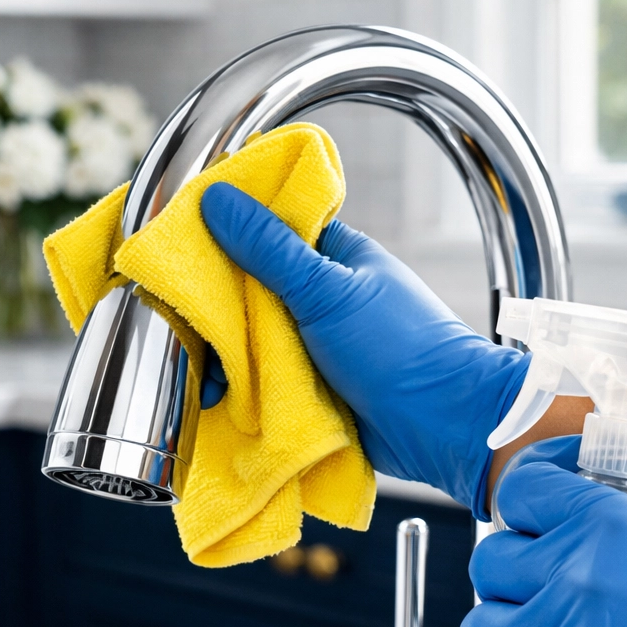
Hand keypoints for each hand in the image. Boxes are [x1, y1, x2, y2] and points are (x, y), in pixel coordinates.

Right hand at [199, 182, 527, 515]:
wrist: (444, 427)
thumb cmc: (397, 348)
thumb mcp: (326, 290)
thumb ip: (269, 249)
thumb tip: (217, 199)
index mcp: (337, 257)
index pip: (272, 230)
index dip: (228, 233)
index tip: (183, 242)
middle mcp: (325, 296)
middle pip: (255, 290)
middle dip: (221, 310)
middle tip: (185, 325)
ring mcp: (320, 344)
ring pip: (257, 338)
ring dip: (231, 356)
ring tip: (206, 377)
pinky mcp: (315, 386)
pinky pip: (269, 378)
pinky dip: (246, 386)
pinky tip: (220, 398)